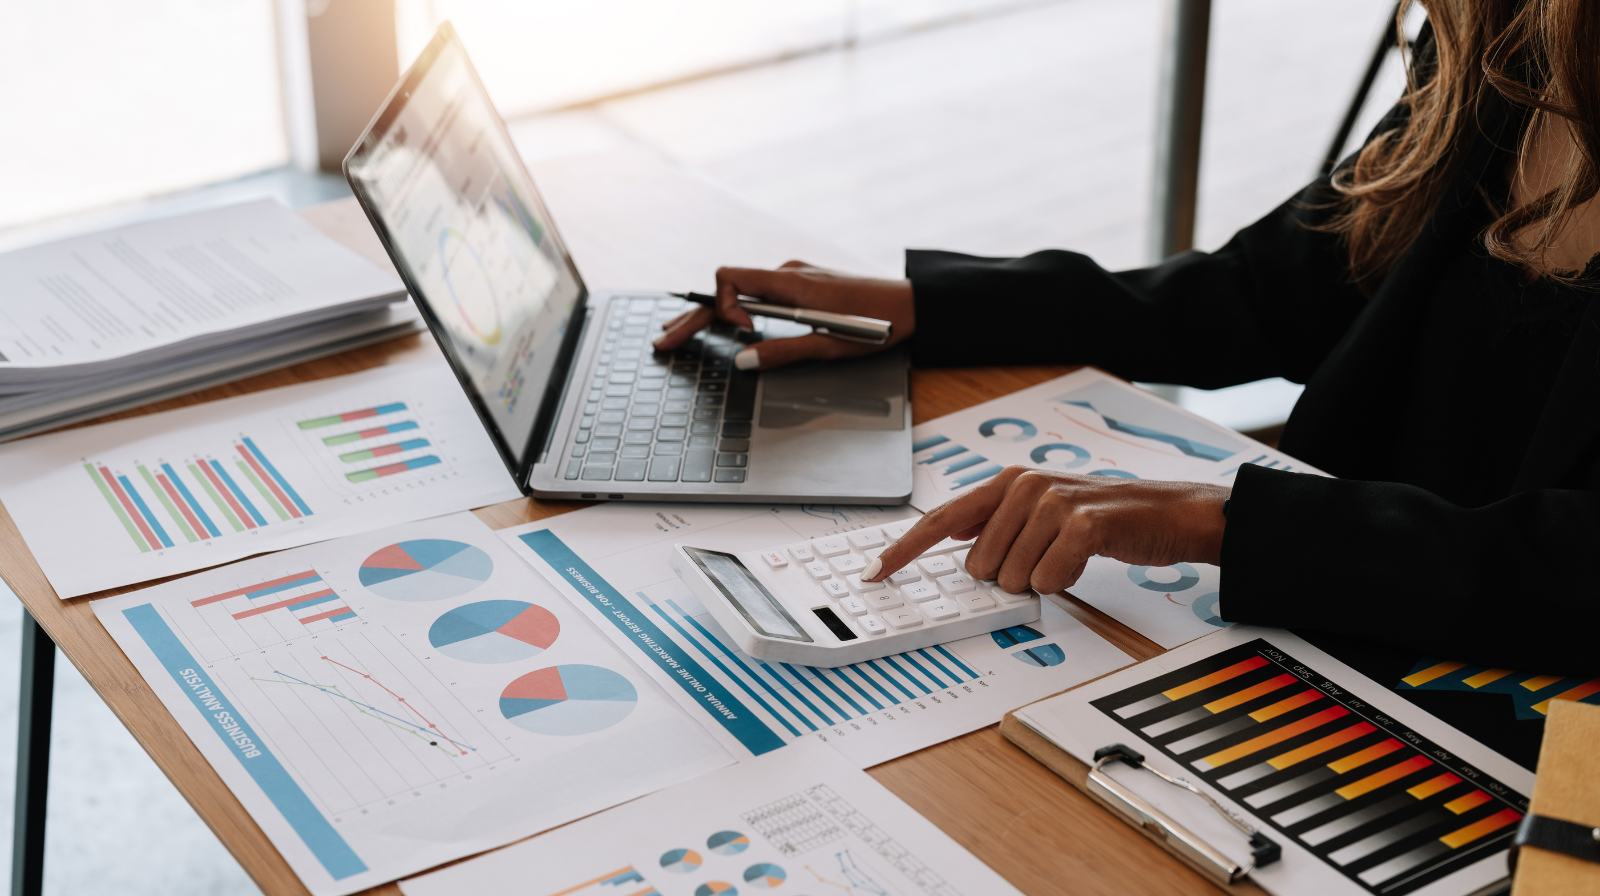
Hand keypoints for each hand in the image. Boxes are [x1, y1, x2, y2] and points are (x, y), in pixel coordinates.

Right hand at [653, 261, 914, 369]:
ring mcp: (794, 277)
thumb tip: (742, 361)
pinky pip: (759, 292)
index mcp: (791, 284)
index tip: (743, 334)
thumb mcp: (829, 346)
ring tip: (681, 332)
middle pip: (726, 290)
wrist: (914, 305)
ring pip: (740, 291)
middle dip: (694, 316)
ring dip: (712, 312)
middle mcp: (787, 274)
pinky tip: (724, 324)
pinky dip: (735, 308)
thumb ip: (783, 352)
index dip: (723, 307)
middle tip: (664, 340)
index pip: (730, 278)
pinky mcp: (803, 285)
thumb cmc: (878, 324)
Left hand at [864, 467, 1229, 594]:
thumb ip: (995, 520)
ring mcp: (1052, 502)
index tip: (875, 571)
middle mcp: (1023, 486)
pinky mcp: (1081, 524)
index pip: (941, 519)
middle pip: (979, 565)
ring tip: (1067, 555)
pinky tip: (1083, 560)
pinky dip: (1064, 582)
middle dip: (1010, 575)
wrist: (1164, 514)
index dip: (905, 549)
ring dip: (1040, 579)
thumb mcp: (1041, 510)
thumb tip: (951, 533)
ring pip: (1011, 578)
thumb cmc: (1101, 517)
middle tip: (1046, 556)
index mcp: (1006, 482)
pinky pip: (1047, 580)